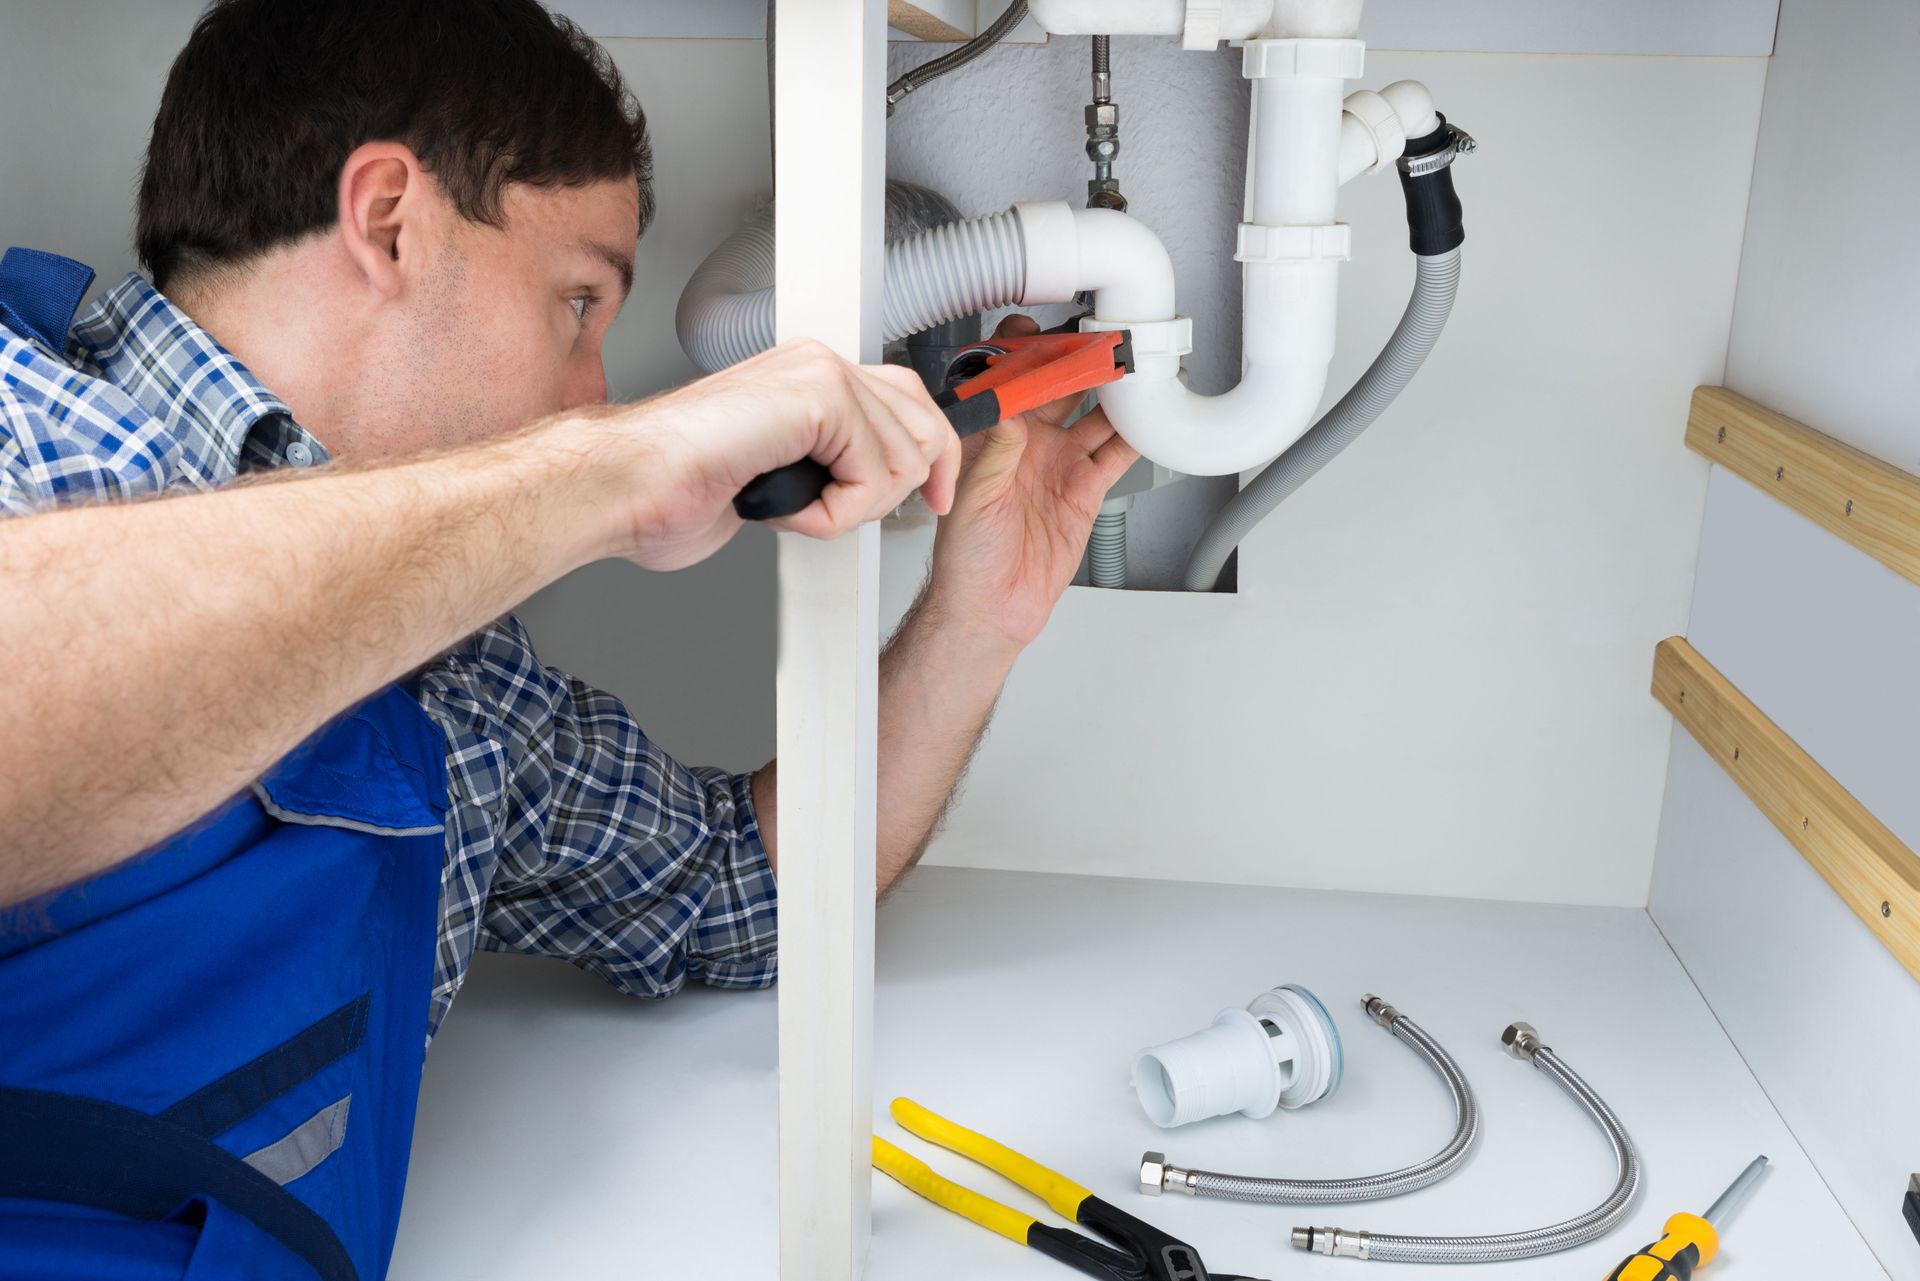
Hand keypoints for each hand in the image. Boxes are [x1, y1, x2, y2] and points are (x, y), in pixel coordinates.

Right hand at [568, 338, 961, 569]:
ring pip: (902, 462)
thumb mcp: (781, 472)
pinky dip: (831, 515)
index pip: (909, 402)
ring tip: (786, 502)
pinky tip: (780, 502)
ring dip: (847, 510)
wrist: (626, 485)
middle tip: (827, 511)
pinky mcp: (818, 397)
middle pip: (922, 430)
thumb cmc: (678, 486)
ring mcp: (819, 373)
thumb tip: (878, 480)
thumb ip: (828, 460)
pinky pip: (872, 476)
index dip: (930, 457)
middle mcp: (819, 364)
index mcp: (810, 376)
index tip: (933, 498)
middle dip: (886, 492)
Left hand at [924, 315, 1140, 651]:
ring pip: (1095, 416)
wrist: (991, 607)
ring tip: (1135, 372)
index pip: (1009, 381)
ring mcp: (1059, 464)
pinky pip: (1115, 454)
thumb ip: (996, 454)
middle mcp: (1028, 444)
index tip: (1042, 336)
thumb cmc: (965, 557)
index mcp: (992, 438)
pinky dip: (1134, 436)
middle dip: (1081, 363)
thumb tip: (1008, 411)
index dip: (1024, 353)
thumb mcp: (974, 499)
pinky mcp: (1085, 490)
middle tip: (1102, 344)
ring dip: (1114, 394)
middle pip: (1061, 389)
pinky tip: (1148, 418)